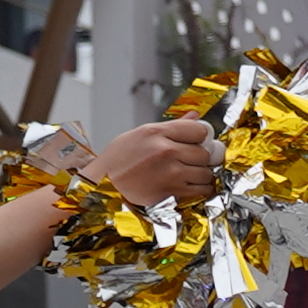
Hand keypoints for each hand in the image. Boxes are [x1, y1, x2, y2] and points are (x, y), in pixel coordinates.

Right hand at [77, 119, 220, 210]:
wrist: (102, 184)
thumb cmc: (118, 159)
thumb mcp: (141, 135)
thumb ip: (172, 127)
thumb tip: (195, 115)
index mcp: (156, 133)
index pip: (200, 130)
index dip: (200, 137)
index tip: (195, 141)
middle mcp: (164, 151)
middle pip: (205, 153)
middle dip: (200, 158)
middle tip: (188, 160)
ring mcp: (170, 173)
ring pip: (206, 173)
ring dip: (200, 175)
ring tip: (185, 174)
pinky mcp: (171, 192)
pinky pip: (202, 190)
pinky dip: (199, 189)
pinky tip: (187, 185)